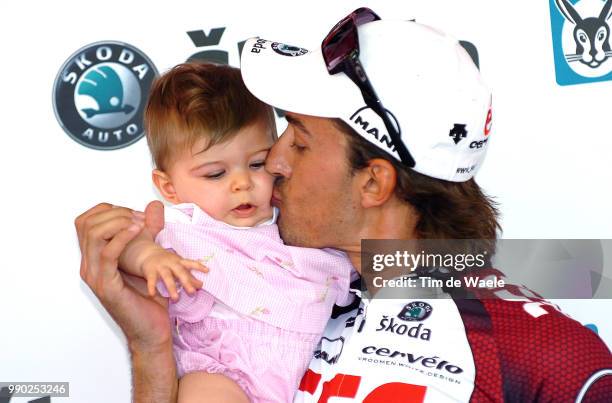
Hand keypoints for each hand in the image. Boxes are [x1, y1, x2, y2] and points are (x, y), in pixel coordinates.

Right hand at [76, 201, 170, 350]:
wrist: (151, 331)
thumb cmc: (149, 298)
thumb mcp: (147, 258)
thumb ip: (147, 234)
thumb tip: (153, 208)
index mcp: (94, 259)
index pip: (86, 221)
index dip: (108, 209)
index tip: (134, 213)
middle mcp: (89, 266)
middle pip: (87, 224)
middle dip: (115, 213)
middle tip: (140, 218)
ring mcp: (95, 277)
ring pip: (93, 236)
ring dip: (118, 222)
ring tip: (139, 224)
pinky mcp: (107, 286)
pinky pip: (107, 254)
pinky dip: (121, 238)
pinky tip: (137, 231)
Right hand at [141, 249, 207, 300]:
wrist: (147, 253)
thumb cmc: (167, 262)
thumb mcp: (178, 266)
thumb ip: (189, 275)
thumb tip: (201, 285)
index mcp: (179, 261)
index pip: (190, 263)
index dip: (198, 266)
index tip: (207, 271)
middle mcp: (170, 263)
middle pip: (180, 272)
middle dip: (186, 282)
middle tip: (192, 293)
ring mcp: (160, 267)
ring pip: (167, 277)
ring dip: (172, 288)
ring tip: (176, 298)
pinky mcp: (150, 271)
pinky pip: (151, 280)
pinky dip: (152, 287)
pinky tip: (153, 295)